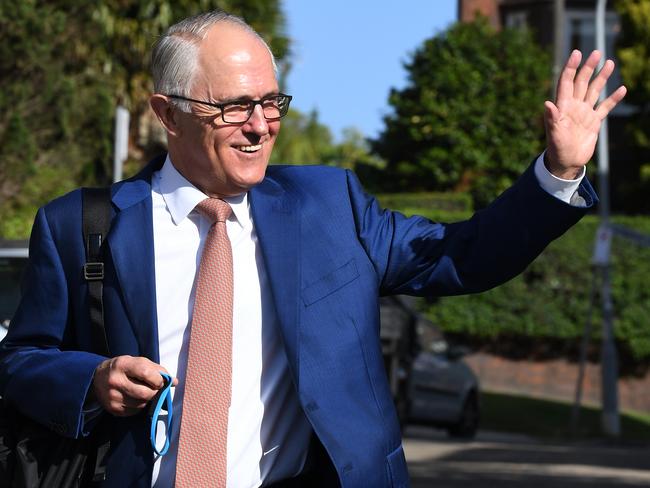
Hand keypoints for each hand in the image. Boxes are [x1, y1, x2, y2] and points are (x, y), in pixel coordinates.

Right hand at [92, 355, 177, 416]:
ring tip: (143, 392)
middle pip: (145, 393)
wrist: (96, 379)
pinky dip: (140, 406)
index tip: (160, 381)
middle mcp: (116, 381)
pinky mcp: (113, 409)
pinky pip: (135, 411)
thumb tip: (175, 382)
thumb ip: (157, 370)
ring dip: (148, 399)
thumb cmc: (123, 368)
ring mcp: (113, 397)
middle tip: (155, 388)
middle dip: (155, 392)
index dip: (158, 379)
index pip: (146, 373)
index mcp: (123, 365)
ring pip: (142, 404)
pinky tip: (135, 398)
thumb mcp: (138, 362)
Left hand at [544, 50, 626, 178]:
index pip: (566, 82)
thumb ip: (552, 119)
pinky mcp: (594, 122)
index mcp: (563, 106)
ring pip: (594, 90)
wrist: (566, 162)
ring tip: (609, 63)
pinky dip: (613, 98)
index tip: (576, 53)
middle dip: (588, 68)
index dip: (571, 68)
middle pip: (581, 82)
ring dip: (601, 77)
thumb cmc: (557, 149)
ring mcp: (584, 113)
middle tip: (597, 53)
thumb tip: (547, 104)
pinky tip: (622, 89)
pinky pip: (605, 107)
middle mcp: (574, 106)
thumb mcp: (554, 134)